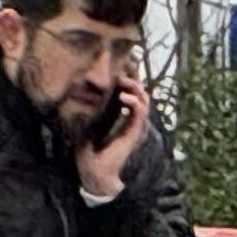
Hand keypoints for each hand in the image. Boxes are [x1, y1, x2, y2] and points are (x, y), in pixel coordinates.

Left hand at [76, 82, 148, 199]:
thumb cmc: (91, 150)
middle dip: (134, 81)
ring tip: (123, 84)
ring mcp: (136, 126)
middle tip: (121, 76)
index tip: (127, 66)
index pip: (135, 94)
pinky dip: (134, 102)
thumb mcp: (91, 123)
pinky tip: (123, 97)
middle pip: (143, 95)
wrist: (95, 170)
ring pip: (145, 100)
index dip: (133, 80)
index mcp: (125, 118)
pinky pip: (140, 112)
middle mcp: (133, 121)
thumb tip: (91, 91)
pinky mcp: (134, 132)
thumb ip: (97, 108)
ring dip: (135, 89)